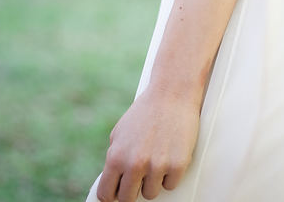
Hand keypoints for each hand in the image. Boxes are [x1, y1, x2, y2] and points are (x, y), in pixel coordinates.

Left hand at [96, 84, 200, 201]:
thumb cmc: (146, 111)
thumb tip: (112, 182)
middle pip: (128, 198)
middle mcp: (135, 164)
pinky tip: (171, 154)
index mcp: (116, 157)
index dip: (112, 194)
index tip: (119, 191)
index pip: (106, 194)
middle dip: (133, 189)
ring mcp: (157, 166)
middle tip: (141, 175)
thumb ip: (115, 158)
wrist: (172, 92)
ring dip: (154, 181)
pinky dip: (171, 174)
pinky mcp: (178, 165)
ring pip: (151, 194)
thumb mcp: (120, 132)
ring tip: (158, 159)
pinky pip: (171, 185)